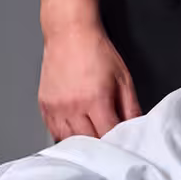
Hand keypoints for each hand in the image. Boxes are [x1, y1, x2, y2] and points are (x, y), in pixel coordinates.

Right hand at [39, 24, 138, 141]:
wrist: (70, 34)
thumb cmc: (97, 51)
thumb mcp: (123, 78)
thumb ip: (131, 106)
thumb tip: (136, 127)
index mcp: (95, 99)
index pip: (108, 133)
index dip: (118, 142)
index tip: (124, 145)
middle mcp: (73, 106)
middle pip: (88, 140)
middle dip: (102, 145)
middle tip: (111, 145)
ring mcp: (56, 107)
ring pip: (69, 140)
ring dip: (83, 143)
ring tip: (94, 141)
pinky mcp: (44, 106)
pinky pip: (53, 131)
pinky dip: (65, 136)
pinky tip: (76, 133)